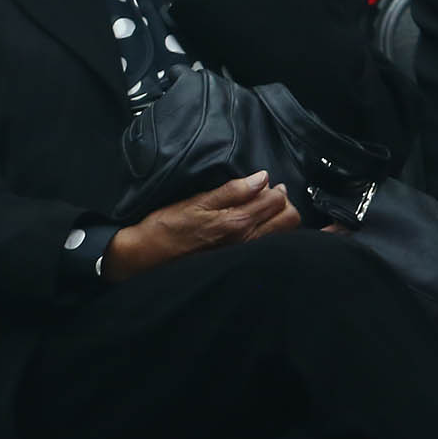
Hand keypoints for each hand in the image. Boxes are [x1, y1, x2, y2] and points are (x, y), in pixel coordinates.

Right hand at [106, 171, 301, 281]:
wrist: (147, 256)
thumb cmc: (167, 227)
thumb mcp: (197, 202)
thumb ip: (232, 190)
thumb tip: (262, 178)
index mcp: (238, 223)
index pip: (278, 202)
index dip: (275, 187)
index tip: (264, 182)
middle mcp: (247, 241)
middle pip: (290, 220)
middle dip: (284, 203)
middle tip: (268, 193)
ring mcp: (245, 253)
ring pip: (283, 234)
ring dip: (279, 218)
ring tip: (261, 207)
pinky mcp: (238, 260)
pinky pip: (268, 244)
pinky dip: (271, 232)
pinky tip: (255, 225)